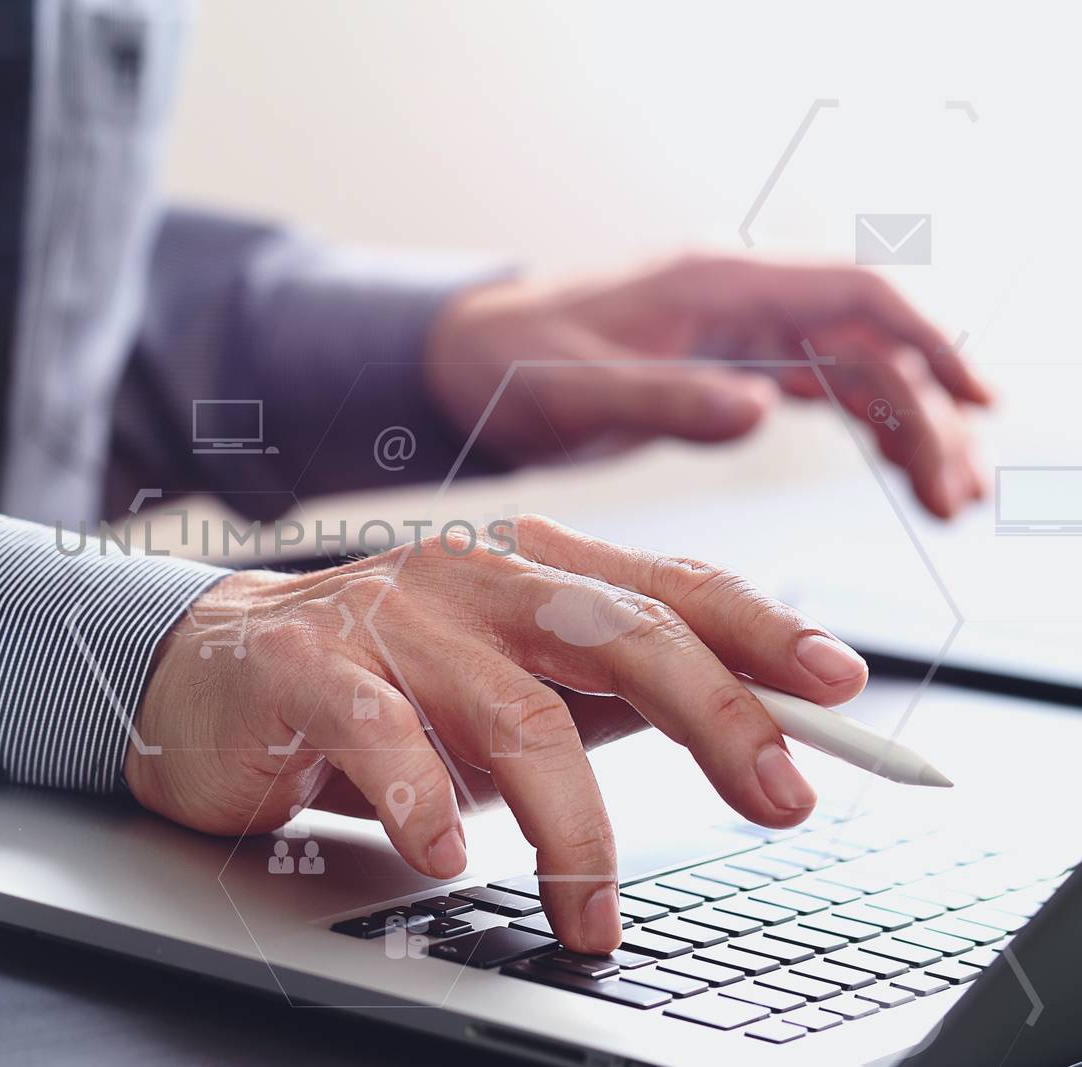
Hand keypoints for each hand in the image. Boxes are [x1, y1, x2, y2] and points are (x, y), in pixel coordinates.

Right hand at [126, 518, 867, 953]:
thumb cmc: (382, 682)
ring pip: (514, 714)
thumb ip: (608, 693)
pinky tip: (450, 856)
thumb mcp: (510, 680)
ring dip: (575, 829)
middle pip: (615, 632)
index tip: (840, 689)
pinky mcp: (306, 666)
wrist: (211, 672)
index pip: (665, 588)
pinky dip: (426, 803)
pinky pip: (381, 736)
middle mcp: (467, 577)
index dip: (761, 632)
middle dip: (714, 716)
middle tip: (778, 797)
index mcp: (526, 571)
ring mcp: (385, 616)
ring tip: (593, 911)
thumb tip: (748, 725)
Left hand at [424, 257, 993, 517]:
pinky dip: (866, 429)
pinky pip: (821, 390)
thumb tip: (761, 411)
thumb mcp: (575, 390)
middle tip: (956, 494)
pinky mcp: (725, 371)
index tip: (973, 400)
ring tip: (947, 501)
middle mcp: (738, 303)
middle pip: (867, 342)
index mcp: (715, 285)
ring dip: (907, 427)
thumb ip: (664, 400)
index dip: (923, 339)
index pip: (849, 293)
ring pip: (853, 370)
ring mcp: (737, 336)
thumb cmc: (507, 365)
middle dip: (924, 411)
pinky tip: (900, 469)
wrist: (461, 365)